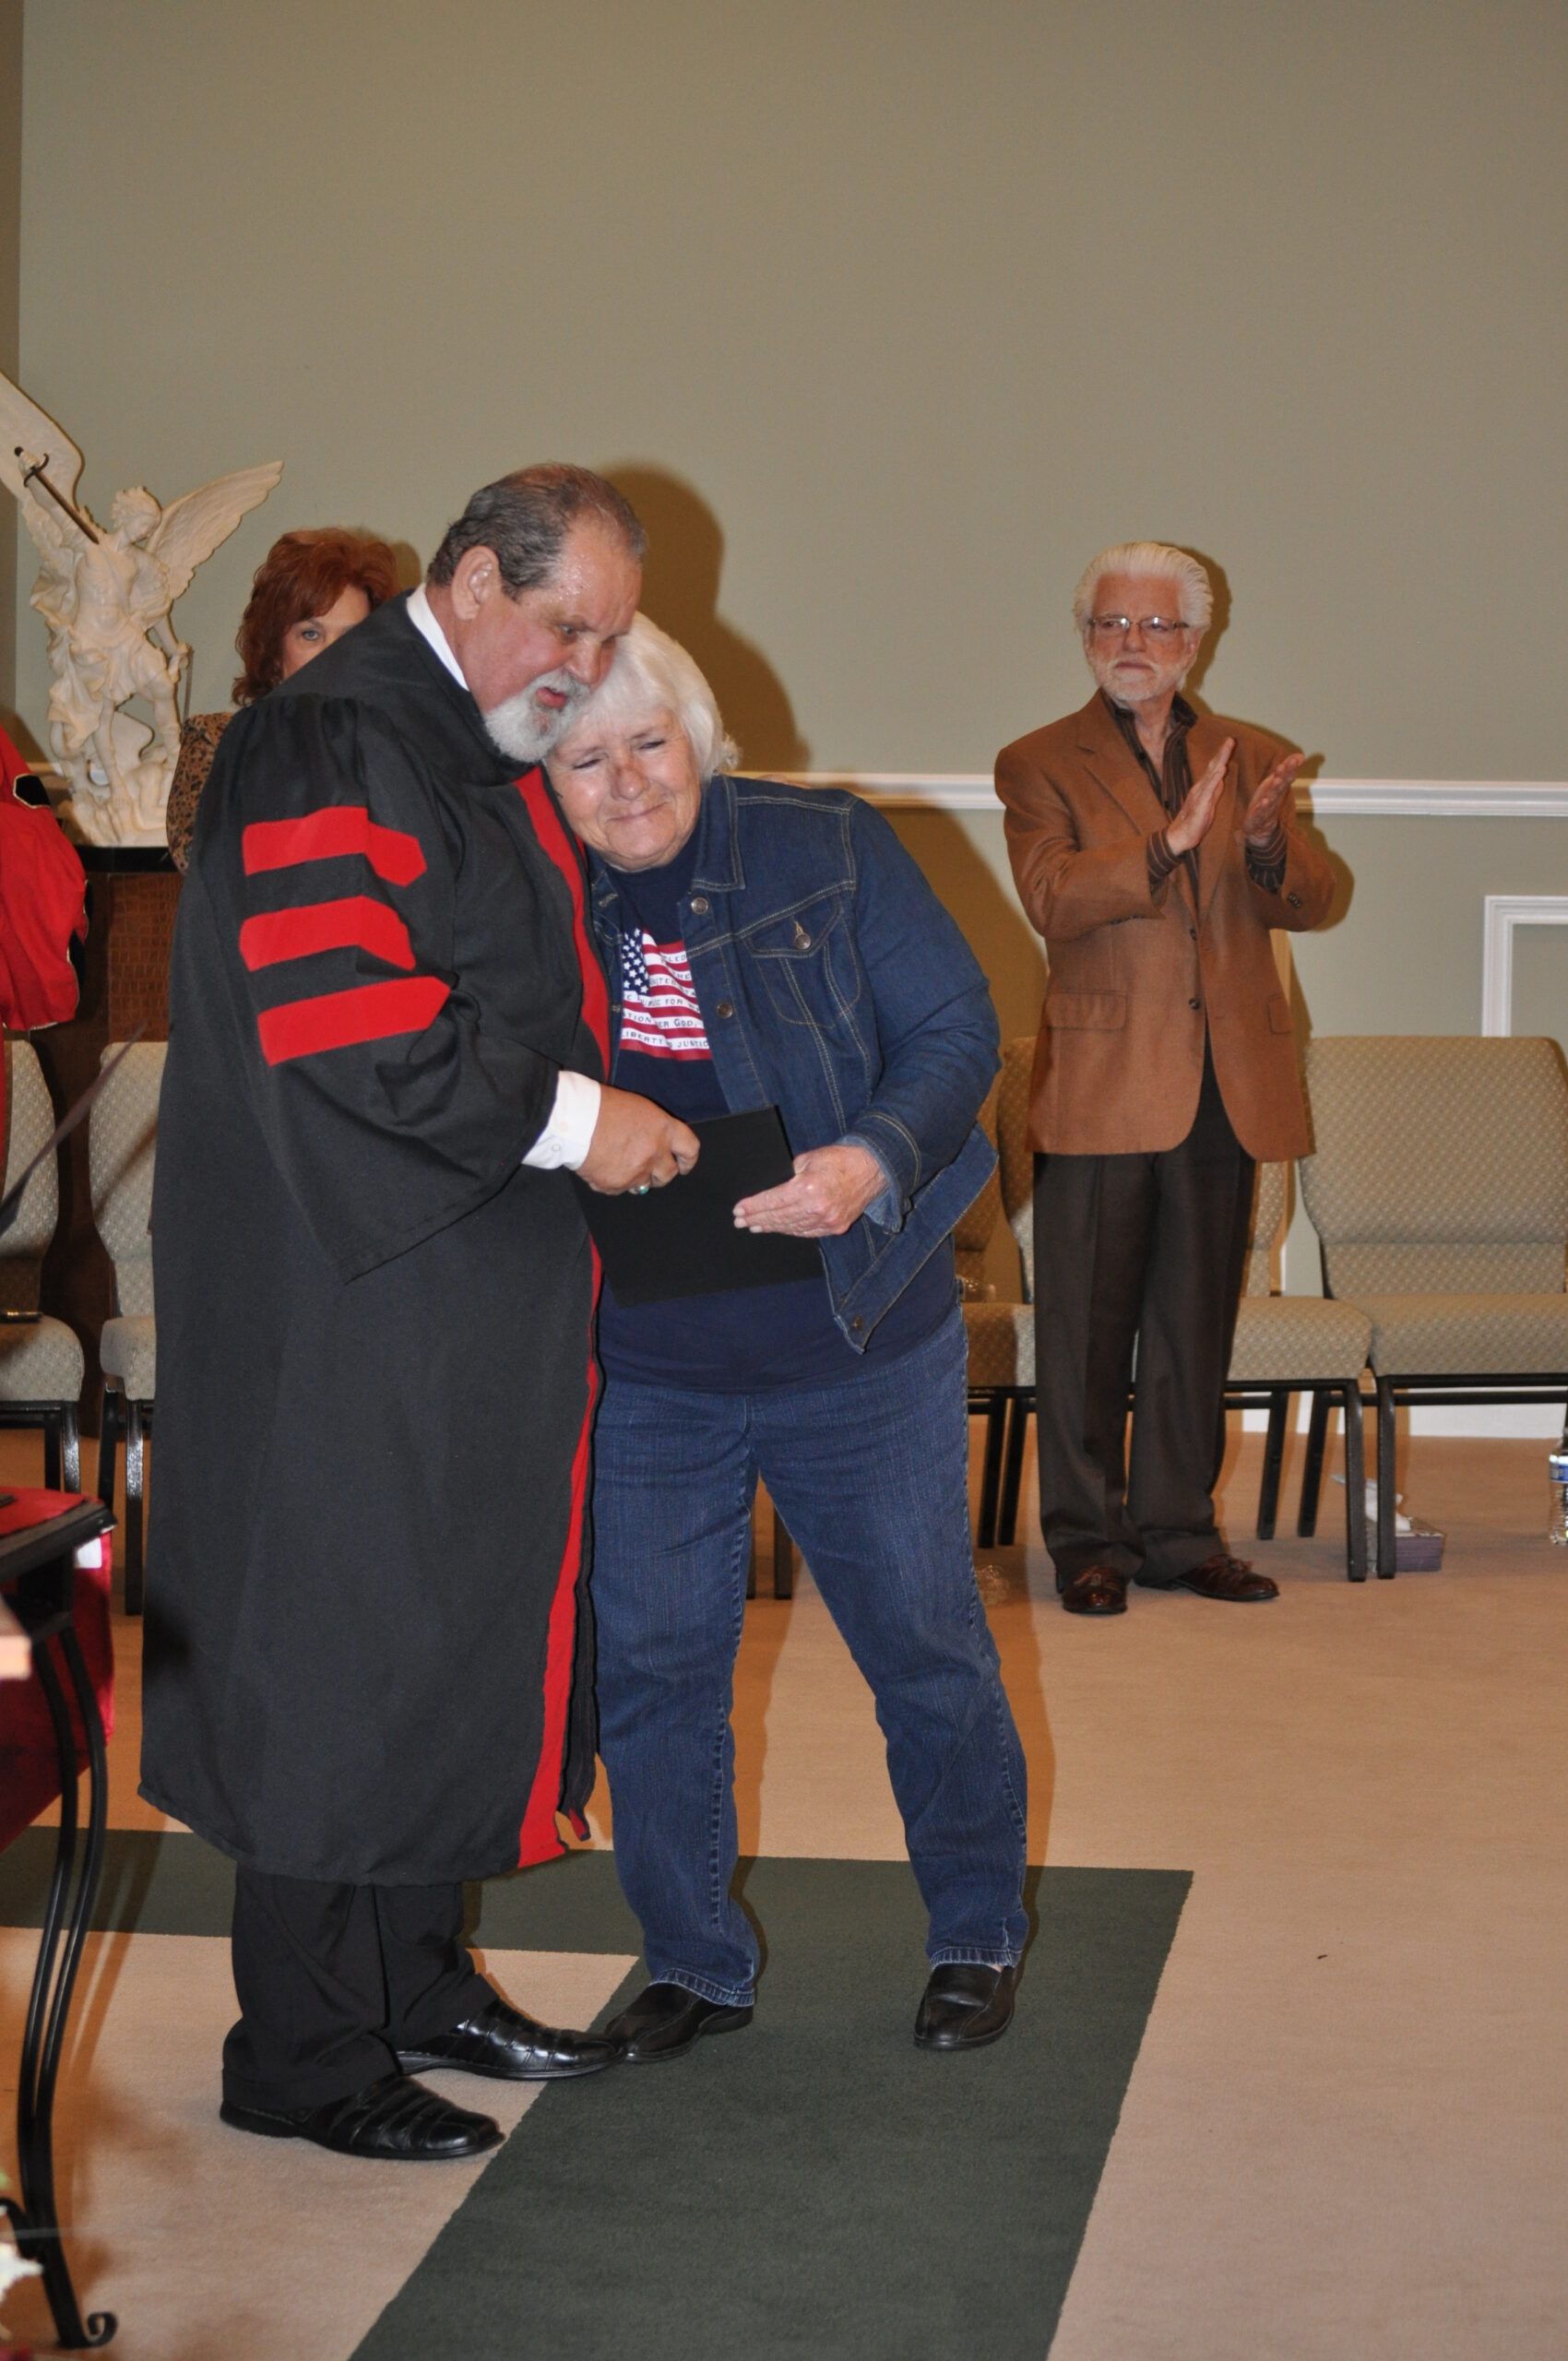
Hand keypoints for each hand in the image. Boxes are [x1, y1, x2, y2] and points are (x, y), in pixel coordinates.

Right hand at [576, 1085, 699, 1195]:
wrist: (576, 1120)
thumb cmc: (604, 1107)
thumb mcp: (639, 1109)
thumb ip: (654, 1129)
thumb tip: (657, 1144)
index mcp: (664, 1130)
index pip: (690, 1149)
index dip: (688, 1160)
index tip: (685, 1165)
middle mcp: (655, 1154)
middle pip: (668, 1174)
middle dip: (662, 1174)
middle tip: (651, 1169)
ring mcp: (636, 1172)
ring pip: (644, 1184)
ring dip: (636, 1178)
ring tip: (620, 1163)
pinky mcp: (616, 1185)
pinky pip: (620, 1189)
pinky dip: (613, 1182)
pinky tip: (603, 1166)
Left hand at [733, 1143, 886, 1237]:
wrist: (873, 1169)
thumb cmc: (841, 1159)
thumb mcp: (810, 1158)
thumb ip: (790, 1174)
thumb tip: (773, 1189)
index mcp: (808, 1187)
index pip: (773, 1201)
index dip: (753, 1207)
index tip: (739, 1210)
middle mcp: (817, 1207)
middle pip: (779, 1217)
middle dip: (757, 1219)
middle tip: (740, 1222)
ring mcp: (828, 1220)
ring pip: (792, 1227)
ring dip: (772, 1227)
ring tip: (756, 1226)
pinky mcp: (836, 1227)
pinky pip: (807, 1232)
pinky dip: (791, 1230)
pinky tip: (779, 1228)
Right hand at [1165, 736, 1235, 854]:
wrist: (1180, 836)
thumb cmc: (1194, 822)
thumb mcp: (1209, 805)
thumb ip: (1214, 791)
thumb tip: (1221, 779)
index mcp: (1204, 788)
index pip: (1214, 769)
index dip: (1221, 757)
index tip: (1229, 744)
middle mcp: (1200, 788)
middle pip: (1213, 767)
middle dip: (1221, 753)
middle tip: (1230, 739)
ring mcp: (1200, 794)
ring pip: (1211, 774)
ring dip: (1220, 760)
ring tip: (1227, 748)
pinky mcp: (1201, 803)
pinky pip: (1209, 788)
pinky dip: (1215, 778)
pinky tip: (1221, 769)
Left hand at [1240, 750, 1304, 843]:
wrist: (1260, 829)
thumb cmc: (1267, 801)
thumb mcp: (1275, 783)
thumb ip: (1286, 770)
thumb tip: (1301, 755)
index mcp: (1278, 789)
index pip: (1287, 777)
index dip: (1290, 768)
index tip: (1294, 759)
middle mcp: (1275, 798)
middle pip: (1280, 786)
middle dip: (1283, 776)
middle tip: (1285, 765)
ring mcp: (1267, 809)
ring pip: (1272, 798)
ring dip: (1274, 789)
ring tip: (1276, 780)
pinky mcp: (1257, 818)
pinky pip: (1260, 813)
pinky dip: (1262, 808)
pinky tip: (1264, 802)